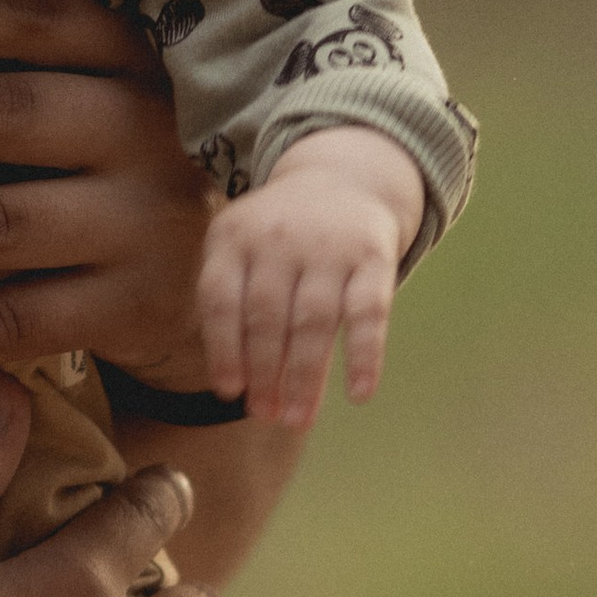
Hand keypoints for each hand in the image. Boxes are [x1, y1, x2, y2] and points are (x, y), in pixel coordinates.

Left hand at [0, 0, 218, 383]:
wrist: (240, 285)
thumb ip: (32, 68)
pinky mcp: (133, 309)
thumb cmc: (128, 171)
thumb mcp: (112, 98)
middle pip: (4, 115)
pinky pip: (13, 322)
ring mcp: (144, 224)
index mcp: (135, 59)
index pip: (37, 18)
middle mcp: (147, 132)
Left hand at [198, 125, 425, 426]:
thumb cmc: (279, 234)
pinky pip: (370, 312)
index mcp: (235, 237)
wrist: (344, 178)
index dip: (224, 350)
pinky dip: (365, 356)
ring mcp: (329, 248)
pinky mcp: (374, 257)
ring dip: (306, 376)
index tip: (230, 392)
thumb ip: (226, 299)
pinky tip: (359, 394)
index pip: (222, 300)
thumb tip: (230, 383)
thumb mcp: (239, 244)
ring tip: (298, 419)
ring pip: (314, 321)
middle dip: (265, 373)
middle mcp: (280, 239)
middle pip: (268, 317)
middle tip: (266, 415)